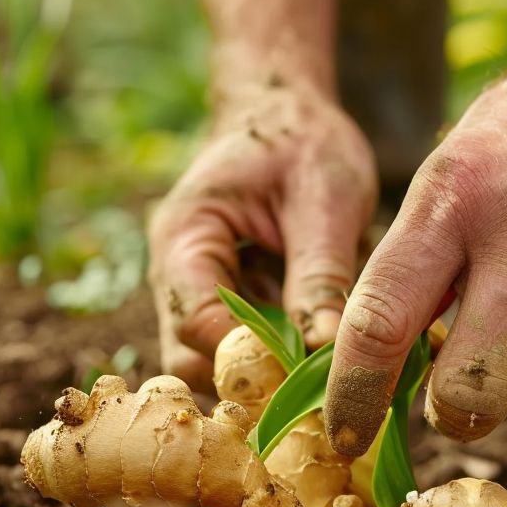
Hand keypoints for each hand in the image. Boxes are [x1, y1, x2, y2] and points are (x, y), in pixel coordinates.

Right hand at [149, 77, 376, 386]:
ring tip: (325, 371)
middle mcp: (178, 274)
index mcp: (186, 238)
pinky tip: (323, 350)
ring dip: (267, 372)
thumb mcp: (324, 198)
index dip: (246, 360)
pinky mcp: (229, 301)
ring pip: (217, 361)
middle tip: (317, 393)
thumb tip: (329, 349)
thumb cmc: (303, 141)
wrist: (288, 112)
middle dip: (249, 381)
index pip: (196, 324)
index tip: (305, 379)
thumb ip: (321, 273)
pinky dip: (281, 356)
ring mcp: (199, 292)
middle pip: (192, 357)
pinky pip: (246, 347)